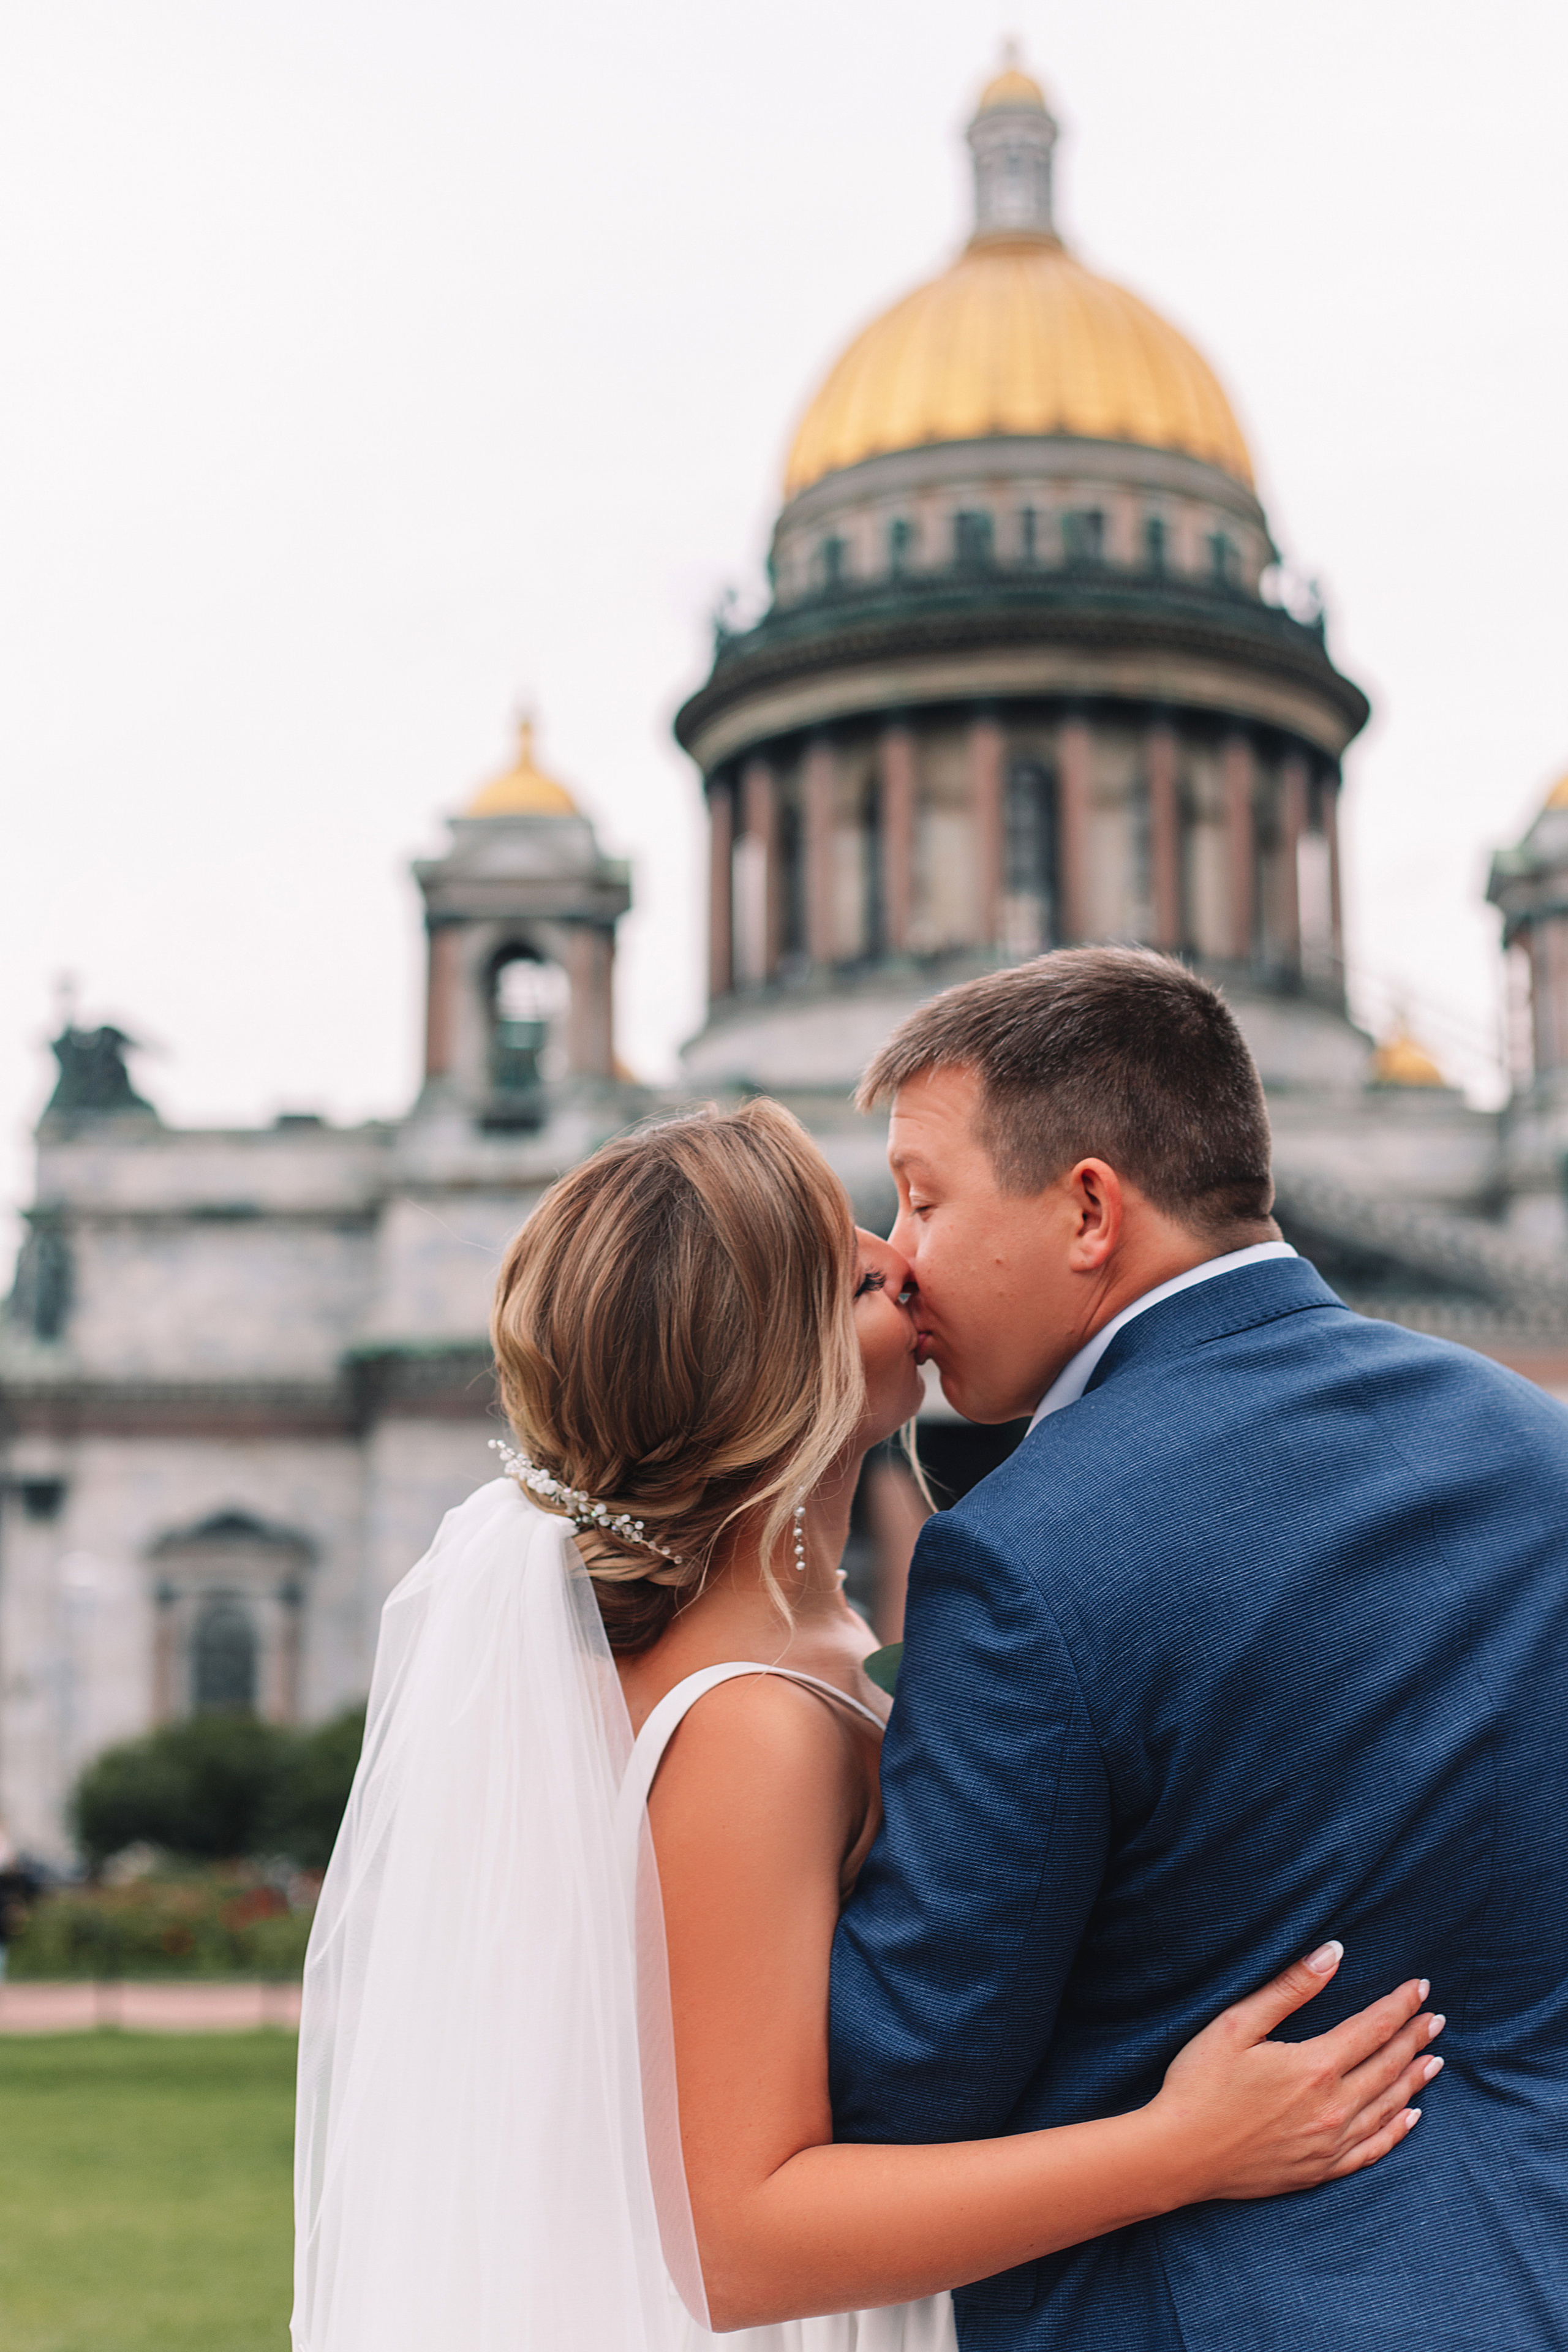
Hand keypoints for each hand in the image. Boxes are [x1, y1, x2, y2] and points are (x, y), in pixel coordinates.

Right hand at [1151, 1942, 1442, 2201]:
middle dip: (1414, 2038)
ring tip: (1434, 2060)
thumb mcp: (1237, 2024)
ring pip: (1388, 2107)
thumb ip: (1289, 1989)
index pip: (1373, 2028)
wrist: (1179, 2156)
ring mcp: (1330, 2144)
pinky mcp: (1321, 2170)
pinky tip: (1411, 2117)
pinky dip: (1397, 2131)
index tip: (1421, 1986)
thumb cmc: (1200, 2083)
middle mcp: (1333, 2108)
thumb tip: (1333, 1953)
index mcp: (1315, 2066)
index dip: (1399, 2005)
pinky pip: (1373, 2150)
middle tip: (1435, 2019)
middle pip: (1387, 2066)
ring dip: (1414, 2080)